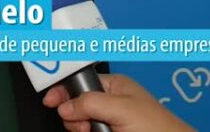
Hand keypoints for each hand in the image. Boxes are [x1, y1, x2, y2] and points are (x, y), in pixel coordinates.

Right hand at [42, 73, 195, 131]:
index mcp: (114, 86)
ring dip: (83, 129)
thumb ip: (91, 103)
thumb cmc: (158, 127)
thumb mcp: (121, 109)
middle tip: (87, 126)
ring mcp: (109, 121)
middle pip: (76, 106)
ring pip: (80, 124)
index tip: (50, 100)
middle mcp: (110, 102)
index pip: (81, 82)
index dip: (64, 90)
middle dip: (75, 117)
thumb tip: (66, 106)